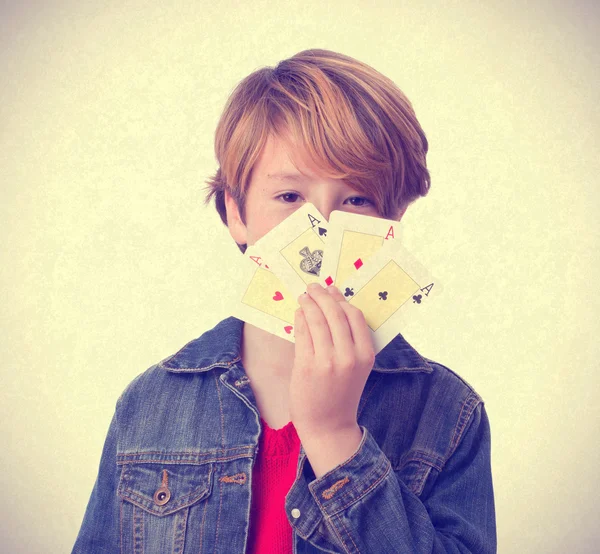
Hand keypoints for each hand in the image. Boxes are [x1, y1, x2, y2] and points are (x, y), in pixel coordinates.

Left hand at [289, 282, 375, 438]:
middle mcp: (349, 356)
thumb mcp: (357, 367)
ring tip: (304, 297)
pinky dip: (300, 320)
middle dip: (323, 296)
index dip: (341, 300)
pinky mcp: (307, 366)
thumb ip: (350, 341)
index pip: (354, 316)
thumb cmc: (342, 393)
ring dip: (309, 304)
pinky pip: (302, 334)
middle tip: (313, 287)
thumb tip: (333, 308)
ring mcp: (327, 361)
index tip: (332, 291)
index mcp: (366, 355)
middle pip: (335, 314)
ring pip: (317, 321)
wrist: (329, 425)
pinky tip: (299, 314)